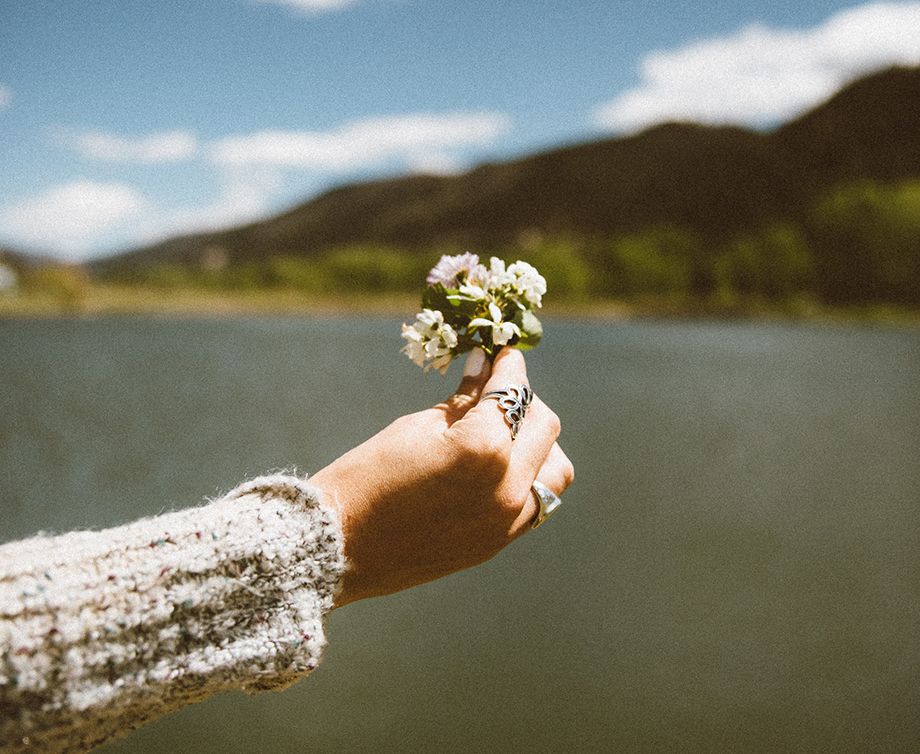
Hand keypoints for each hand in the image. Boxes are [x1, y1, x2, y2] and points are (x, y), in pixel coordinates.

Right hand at [310, 347, 573, 606]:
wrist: (339, 547)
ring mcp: (507, 521)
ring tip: (504, 435)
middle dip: (525, 402)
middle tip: (498, 392)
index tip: (502, 354)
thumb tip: (484, 367)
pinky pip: (534, 502)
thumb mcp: (417, 427)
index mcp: (484, 449)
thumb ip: (463, 400)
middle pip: (545, 427)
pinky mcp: (497, 543)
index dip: (509, 366)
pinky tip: (495, 467)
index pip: (514, 393)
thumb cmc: (367, 477)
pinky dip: (525, 477)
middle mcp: (507, 487)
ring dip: (537, 445)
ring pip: (554, 470)